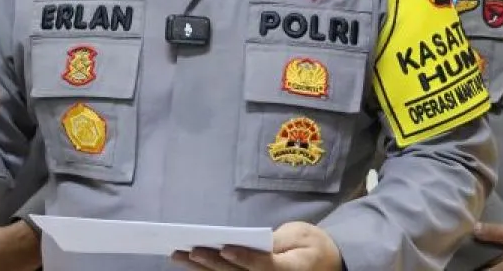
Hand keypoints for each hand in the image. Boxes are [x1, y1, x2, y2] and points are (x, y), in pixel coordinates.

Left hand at [171, 221, 341, 270]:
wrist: (324, 264)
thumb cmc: (311, 245)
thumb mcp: (300, 235)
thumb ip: (277, 240)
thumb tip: (251, 241)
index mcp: (291, 270)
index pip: (265, 266)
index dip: (245, 258)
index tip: (226, 249)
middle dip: (212, 263)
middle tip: (189, 250)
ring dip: (202, 269)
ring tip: (179, 256)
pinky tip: (189, 264)